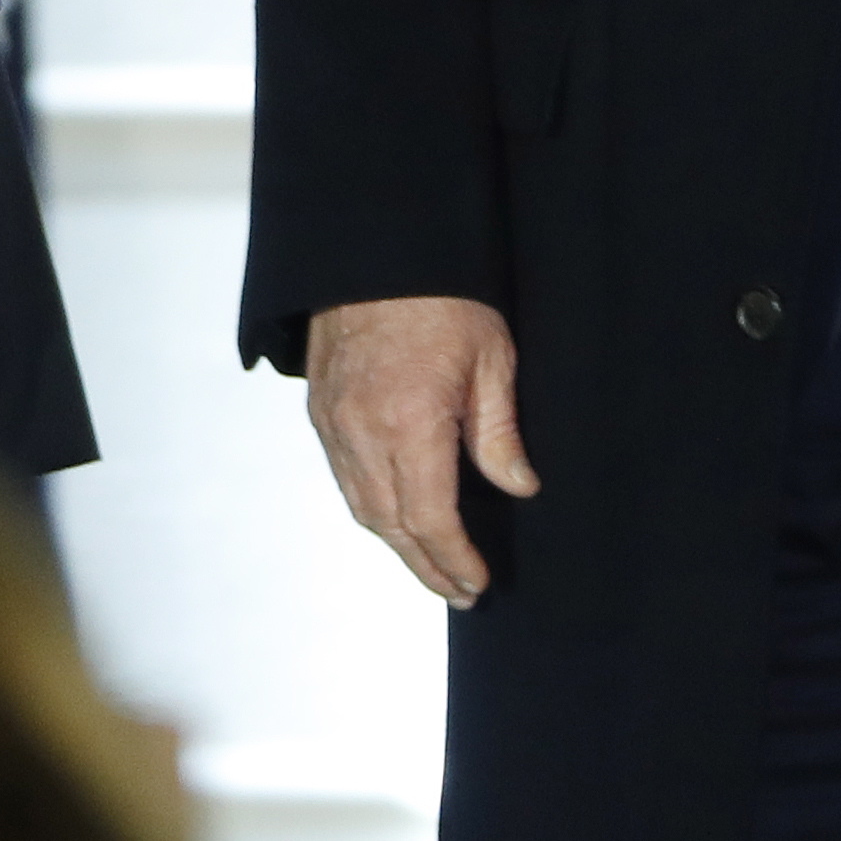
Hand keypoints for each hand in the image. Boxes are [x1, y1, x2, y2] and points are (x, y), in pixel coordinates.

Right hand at [306, 295, 536, 604]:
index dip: (454, 559)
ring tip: (431, 564)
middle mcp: (363, 432)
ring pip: (362, 507)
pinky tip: (395, 516)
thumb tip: (519, 488)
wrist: (377, 249)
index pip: (430, 518)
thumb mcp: (491, 360)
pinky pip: (343, 477)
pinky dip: (371, 508)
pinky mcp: (320, 410)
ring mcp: (335, 423)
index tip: (477, 581)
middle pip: (391, 525)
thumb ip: (500, 433)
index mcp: (409, 423)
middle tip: (459, 590)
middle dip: (426, 565)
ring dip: (396, 543)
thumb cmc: (441, 297)